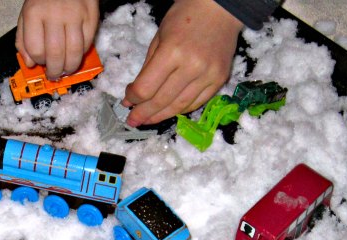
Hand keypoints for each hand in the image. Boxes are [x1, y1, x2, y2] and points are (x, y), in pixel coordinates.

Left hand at [15, 0, 99, 79]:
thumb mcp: (26, 14)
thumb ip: (23, 39)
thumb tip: (29, 63)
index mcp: (34, 13)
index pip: (35, 49)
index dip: (37, 61)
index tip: (40, 63)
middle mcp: (55, 14)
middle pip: (55, 54)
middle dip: (54, 71)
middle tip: (54, 75)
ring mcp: (75, 15)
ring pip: (74, 53)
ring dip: (70, 67)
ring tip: (67, 70)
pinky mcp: (91, 17)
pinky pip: (87, 44)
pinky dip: (81, 54)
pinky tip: (75, 54)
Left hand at [122, 0, 242, 126]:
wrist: (219, 8)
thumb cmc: (184, 18)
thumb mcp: (158, 38)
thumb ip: (148, 67)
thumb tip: (135, 95)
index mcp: (172, 52)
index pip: (146, 87)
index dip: (133, 98)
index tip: (126, 101)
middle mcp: (192, 66)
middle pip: (162, 100)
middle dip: (143, 114)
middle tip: (132, 120)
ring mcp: (208, 75)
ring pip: (179, 106)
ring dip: (161, 116)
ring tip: (147, 120)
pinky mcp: (219, 79)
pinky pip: (197, 103)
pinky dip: (180, 110)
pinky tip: (168, 112)